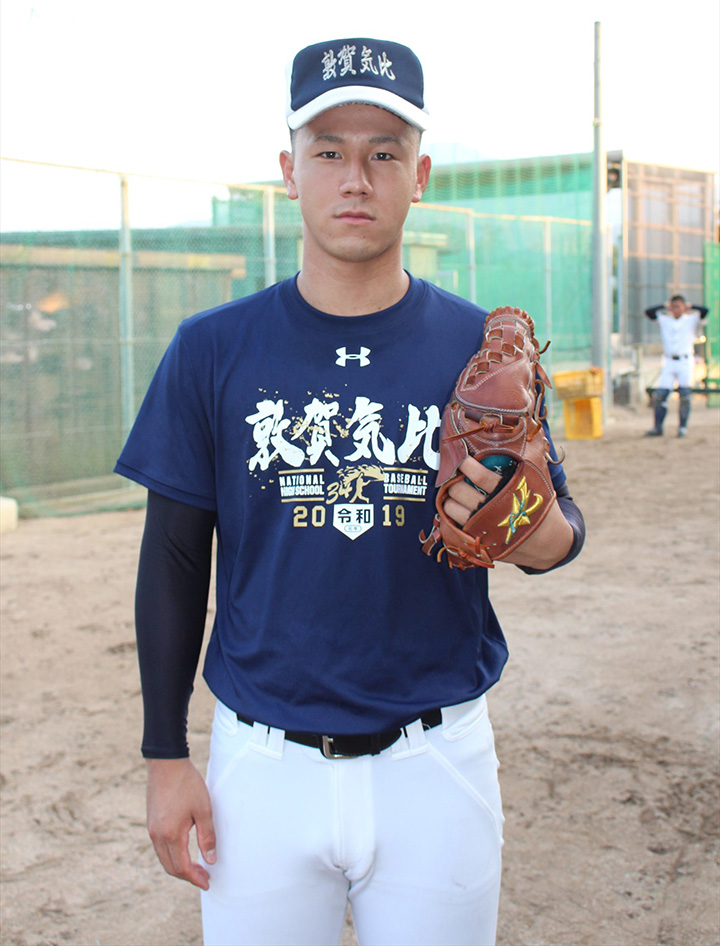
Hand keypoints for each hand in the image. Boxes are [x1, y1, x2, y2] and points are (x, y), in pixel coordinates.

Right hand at [145, 757, 216, 889]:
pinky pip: (160, 847)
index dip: (195, 878)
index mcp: (171, 835)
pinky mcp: (152, 822)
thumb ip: (207, 836)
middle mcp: (157, 836)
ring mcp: (152, 829)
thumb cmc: (186, 784)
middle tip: (204, 876)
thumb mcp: (203, 810)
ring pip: (164, 858)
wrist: (166, 763)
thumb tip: (210, 859)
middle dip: (187, 875)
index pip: (182, 867)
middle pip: (171, 867)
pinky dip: (172, 854)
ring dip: (179, 866)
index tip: (207, 883)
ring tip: (196, 865)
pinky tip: (184, 850)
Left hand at [444, 455, 573, 569]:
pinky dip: (448, 514)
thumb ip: (529, 456)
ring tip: (454, 490)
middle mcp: (493, 511)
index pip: (479, 475)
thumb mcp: (538, 480)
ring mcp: (483, 528)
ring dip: (448, 497)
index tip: (461, 457)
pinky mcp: (477, 541)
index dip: (465, 464)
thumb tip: (525, 420)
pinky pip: (451, 525)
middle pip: (459, 491)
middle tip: (455, 475)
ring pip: (451, 508)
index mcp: (509, 492)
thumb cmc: (539, 503)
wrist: (547, 542)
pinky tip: (454, 506)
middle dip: (453, 480)